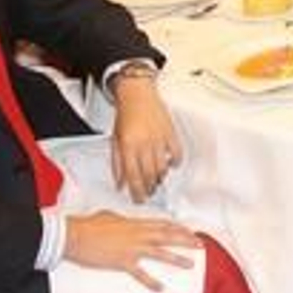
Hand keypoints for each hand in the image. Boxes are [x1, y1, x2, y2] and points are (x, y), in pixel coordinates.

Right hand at [64, 210, 200, 290]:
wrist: (73, 235)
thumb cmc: (87, 225)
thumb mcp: (108, 216)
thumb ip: (120, 220)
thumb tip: (122, 221)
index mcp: (135, 223)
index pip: (163, 224)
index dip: (178, 228)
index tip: (188, 231)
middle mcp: (138, 234)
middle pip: (168, 236)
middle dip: (186, 240)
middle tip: (200, 244)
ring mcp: (132, 248)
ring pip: (162, 253)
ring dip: (178, 259)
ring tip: (190, 264)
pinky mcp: (123, 262)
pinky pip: (141, 274)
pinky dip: (151, 282)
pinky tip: (161, 288)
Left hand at [111, 71, 181, 200]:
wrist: (137, 93)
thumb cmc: (125, 115)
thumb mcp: (114, 140)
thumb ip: (117, 164)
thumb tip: (120, 183)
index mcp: (128, 146)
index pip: (133, 176)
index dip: (136, 191)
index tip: (138, 199)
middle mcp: (144, 143)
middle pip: (150, 174)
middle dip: (149, 188)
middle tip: (149, 193)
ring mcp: (159, 138)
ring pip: (163, 167)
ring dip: (161, 178)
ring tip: (158, 181)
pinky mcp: (171, 132)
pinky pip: (177, 153)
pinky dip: (176, 162)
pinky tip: (172, 165)